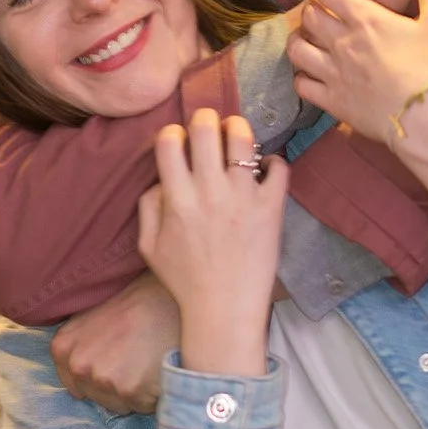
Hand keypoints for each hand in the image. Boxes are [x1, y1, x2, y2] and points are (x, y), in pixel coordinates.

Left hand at [51, 275, 180, 415]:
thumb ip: (80, 344)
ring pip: (120, 405)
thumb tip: (79, 370)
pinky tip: (161, 369)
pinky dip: (154, 395)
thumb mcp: (96, 313)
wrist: (178, 296)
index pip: (76, 384)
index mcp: (63, 347)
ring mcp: (103, 378)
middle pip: (98, 397)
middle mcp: (79, 364)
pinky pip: (142, 406)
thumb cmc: (141, 302)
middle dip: (117, 385)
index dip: (102, 375)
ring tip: (150, 362)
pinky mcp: (130, 391)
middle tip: (139, 356)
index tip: (118, 361)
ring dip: (135, 392)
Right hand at [138, 110, 287, 376]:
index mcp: (177, 200)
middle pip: (205, 128)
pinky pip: (278, 167)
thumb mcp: (149, 246)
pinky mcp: (272, 207)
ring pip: (243, 138)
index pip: (169, 141)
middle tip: (209, 127)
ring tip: (237, 136)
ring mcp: (243, 197)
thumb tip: (161, 177)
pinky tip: (264, 169)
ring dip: (237, 129)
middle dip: (205, 119)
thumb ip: (148, 206)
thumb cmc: (185, 279)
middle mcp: (210, 192)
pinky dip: (273, 161)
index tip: (178, 141)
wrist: (224, 309)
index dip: (172, 133)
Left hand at [287, 0, 427, 147]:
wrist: (424, 116)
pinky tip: (309, 76)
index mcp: (366, 19)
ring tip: (305, 40)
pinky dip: (301, 78)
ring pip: (297, 49)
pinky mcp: (332, 101)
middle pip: (309, 16)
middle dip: (310, 9)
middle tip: (318, 10)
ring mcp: (333, 73)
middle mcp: (342, 42)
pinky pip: (302, 86)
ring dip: (298, 41)